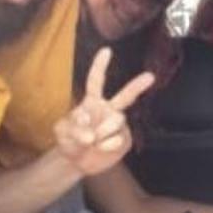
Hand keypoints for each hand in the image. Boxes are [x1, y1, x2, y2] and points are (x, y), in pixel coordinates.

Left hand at [53, 49, 156, 176]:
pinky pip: (118, 139)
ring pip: (117, 120)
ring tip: (92, 140)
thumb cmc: (68, 140)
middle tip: (150, 76)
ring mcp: (118, 125)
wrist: (77, 162)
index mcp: (92, 101)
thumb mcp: (61, 131)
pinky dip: (106, 145)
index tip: (107, 50)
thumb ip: (72, 127)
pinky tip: (99, 148)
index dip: (100, 66)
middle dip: (137, 86)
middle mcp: (108, 110)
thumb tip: (91, 133)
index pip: (96, 81)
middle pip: (125, 96)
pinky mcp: (124, 140)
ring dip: (103, 130)